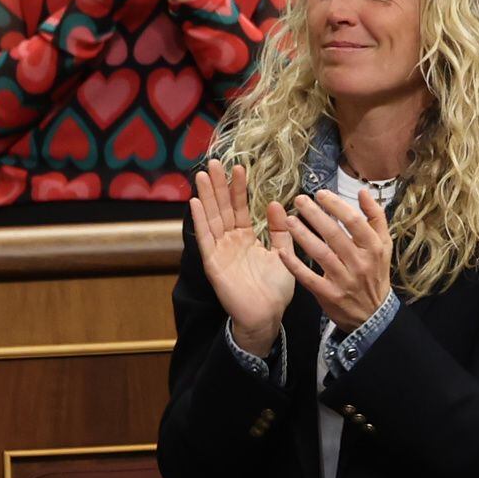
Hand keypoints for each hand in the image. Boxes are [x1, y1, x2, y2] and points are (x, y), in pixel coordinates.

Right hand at [189, 164, 297, 354]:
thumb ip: (280, 230)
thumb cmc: (275, 289)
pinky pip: (205, 238)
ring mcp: (220, 250)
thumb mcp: (283, 254)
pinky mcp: (212, 262)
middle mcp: (230, 241)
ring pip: (212, 218)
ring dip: (206, 196)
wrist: (266, 315)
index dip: (238, 189)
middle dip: (218, 185)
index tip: (240, 167)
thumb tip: (276, 203)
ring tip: (203, 175)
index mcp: (246, 238)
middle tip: (215, 162)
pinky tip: (195, 202)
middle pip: (222, 208)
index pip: (240, 208)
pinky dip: (199, 220)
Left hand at [279, 182, 396, 333]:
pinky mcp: (329, 294)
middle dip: (315, 215)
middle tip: (300, 200)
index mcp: (373, 248)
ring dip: (302, 235)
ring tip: (288, 220)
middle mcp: (359, 263)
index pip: (354, 221)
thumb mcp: (384, 244)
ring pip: (320, 254)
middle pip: (334, 234)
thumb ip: (375, 217)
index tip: (320, 194)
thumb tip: (363, 192)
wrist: (373, 314)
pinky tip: (281, 251)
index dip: (336, 205)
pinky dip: (294, 265)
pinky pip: (308, 277)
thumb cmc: (375, 273)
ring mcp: (344, 280)